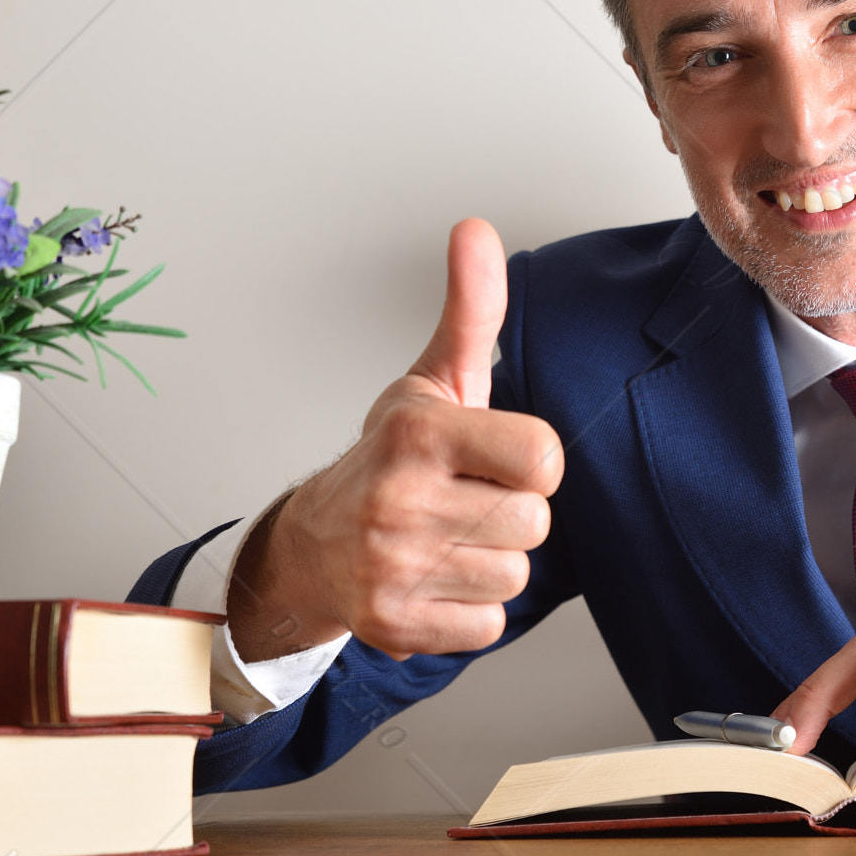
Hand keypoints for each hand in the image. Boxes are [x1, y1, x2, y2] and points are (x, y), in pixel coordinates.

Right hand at [226, 219, 563, 662]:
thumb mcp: (432, 379)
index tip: (493, 457)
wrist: (311, 544)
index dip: (530, 461)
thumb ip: (471, 310)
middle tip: (464, 500)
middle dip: (510, 513)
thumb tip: (476, 229)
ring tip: (446, 538)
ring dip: (491, 561)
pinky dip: (470, 609)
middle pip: (534, 523)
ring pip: (515, 576)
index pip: (543, 457)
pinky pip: (487, 625)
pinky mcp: (393, 625)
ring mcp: (392, 568)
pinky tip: (435, 579)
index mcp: (419, 434)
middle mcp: (399, 501)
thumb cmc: (389, 458)